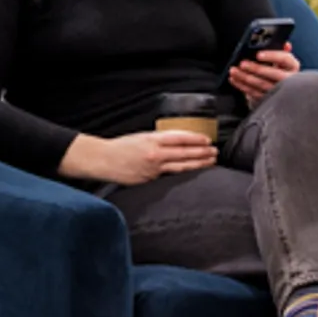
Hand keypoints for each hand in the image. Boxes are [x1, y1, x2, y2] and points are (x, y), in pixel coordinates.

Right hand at [62, 128, 217, 186]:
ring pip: (181, 166)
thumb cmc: (121, 146)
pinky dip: (183, 173)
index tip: (207, 140)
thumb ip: (158, 140)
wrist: (103, 160)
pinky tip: (192, 172)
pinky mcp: (150, 180)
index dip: (195, 139)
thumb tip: (177, 142)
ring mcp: (153, 169)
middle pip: (184, 153)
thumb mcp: (141, 137)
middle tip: (215, 152)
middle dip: (202, 153)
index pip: (179, 138)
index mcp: (152, 140)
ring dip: (198, 164)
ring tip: (210, 162)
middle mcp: (154, 154)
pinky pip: (170, 175)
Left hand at [228, 45, 299, 106]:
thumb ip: (280, 50)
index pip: (285, 59)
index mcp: (292, 66)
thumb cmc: (280, 69)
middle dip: (256, 69)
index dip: (272, 56)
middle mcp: (288, 80)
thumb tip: (285, 44)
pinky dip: (242, 86)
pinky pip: (254, 93)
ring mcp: (278, 91)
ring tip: (234, 71)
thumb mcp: (281, 59)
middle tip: (242, 64)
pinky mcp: (268, 99)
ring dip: (245, 77)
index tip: (258, 54)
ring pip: (261, 84)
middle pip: (272, 74)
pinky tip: (234, 79)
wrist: (282, 90)